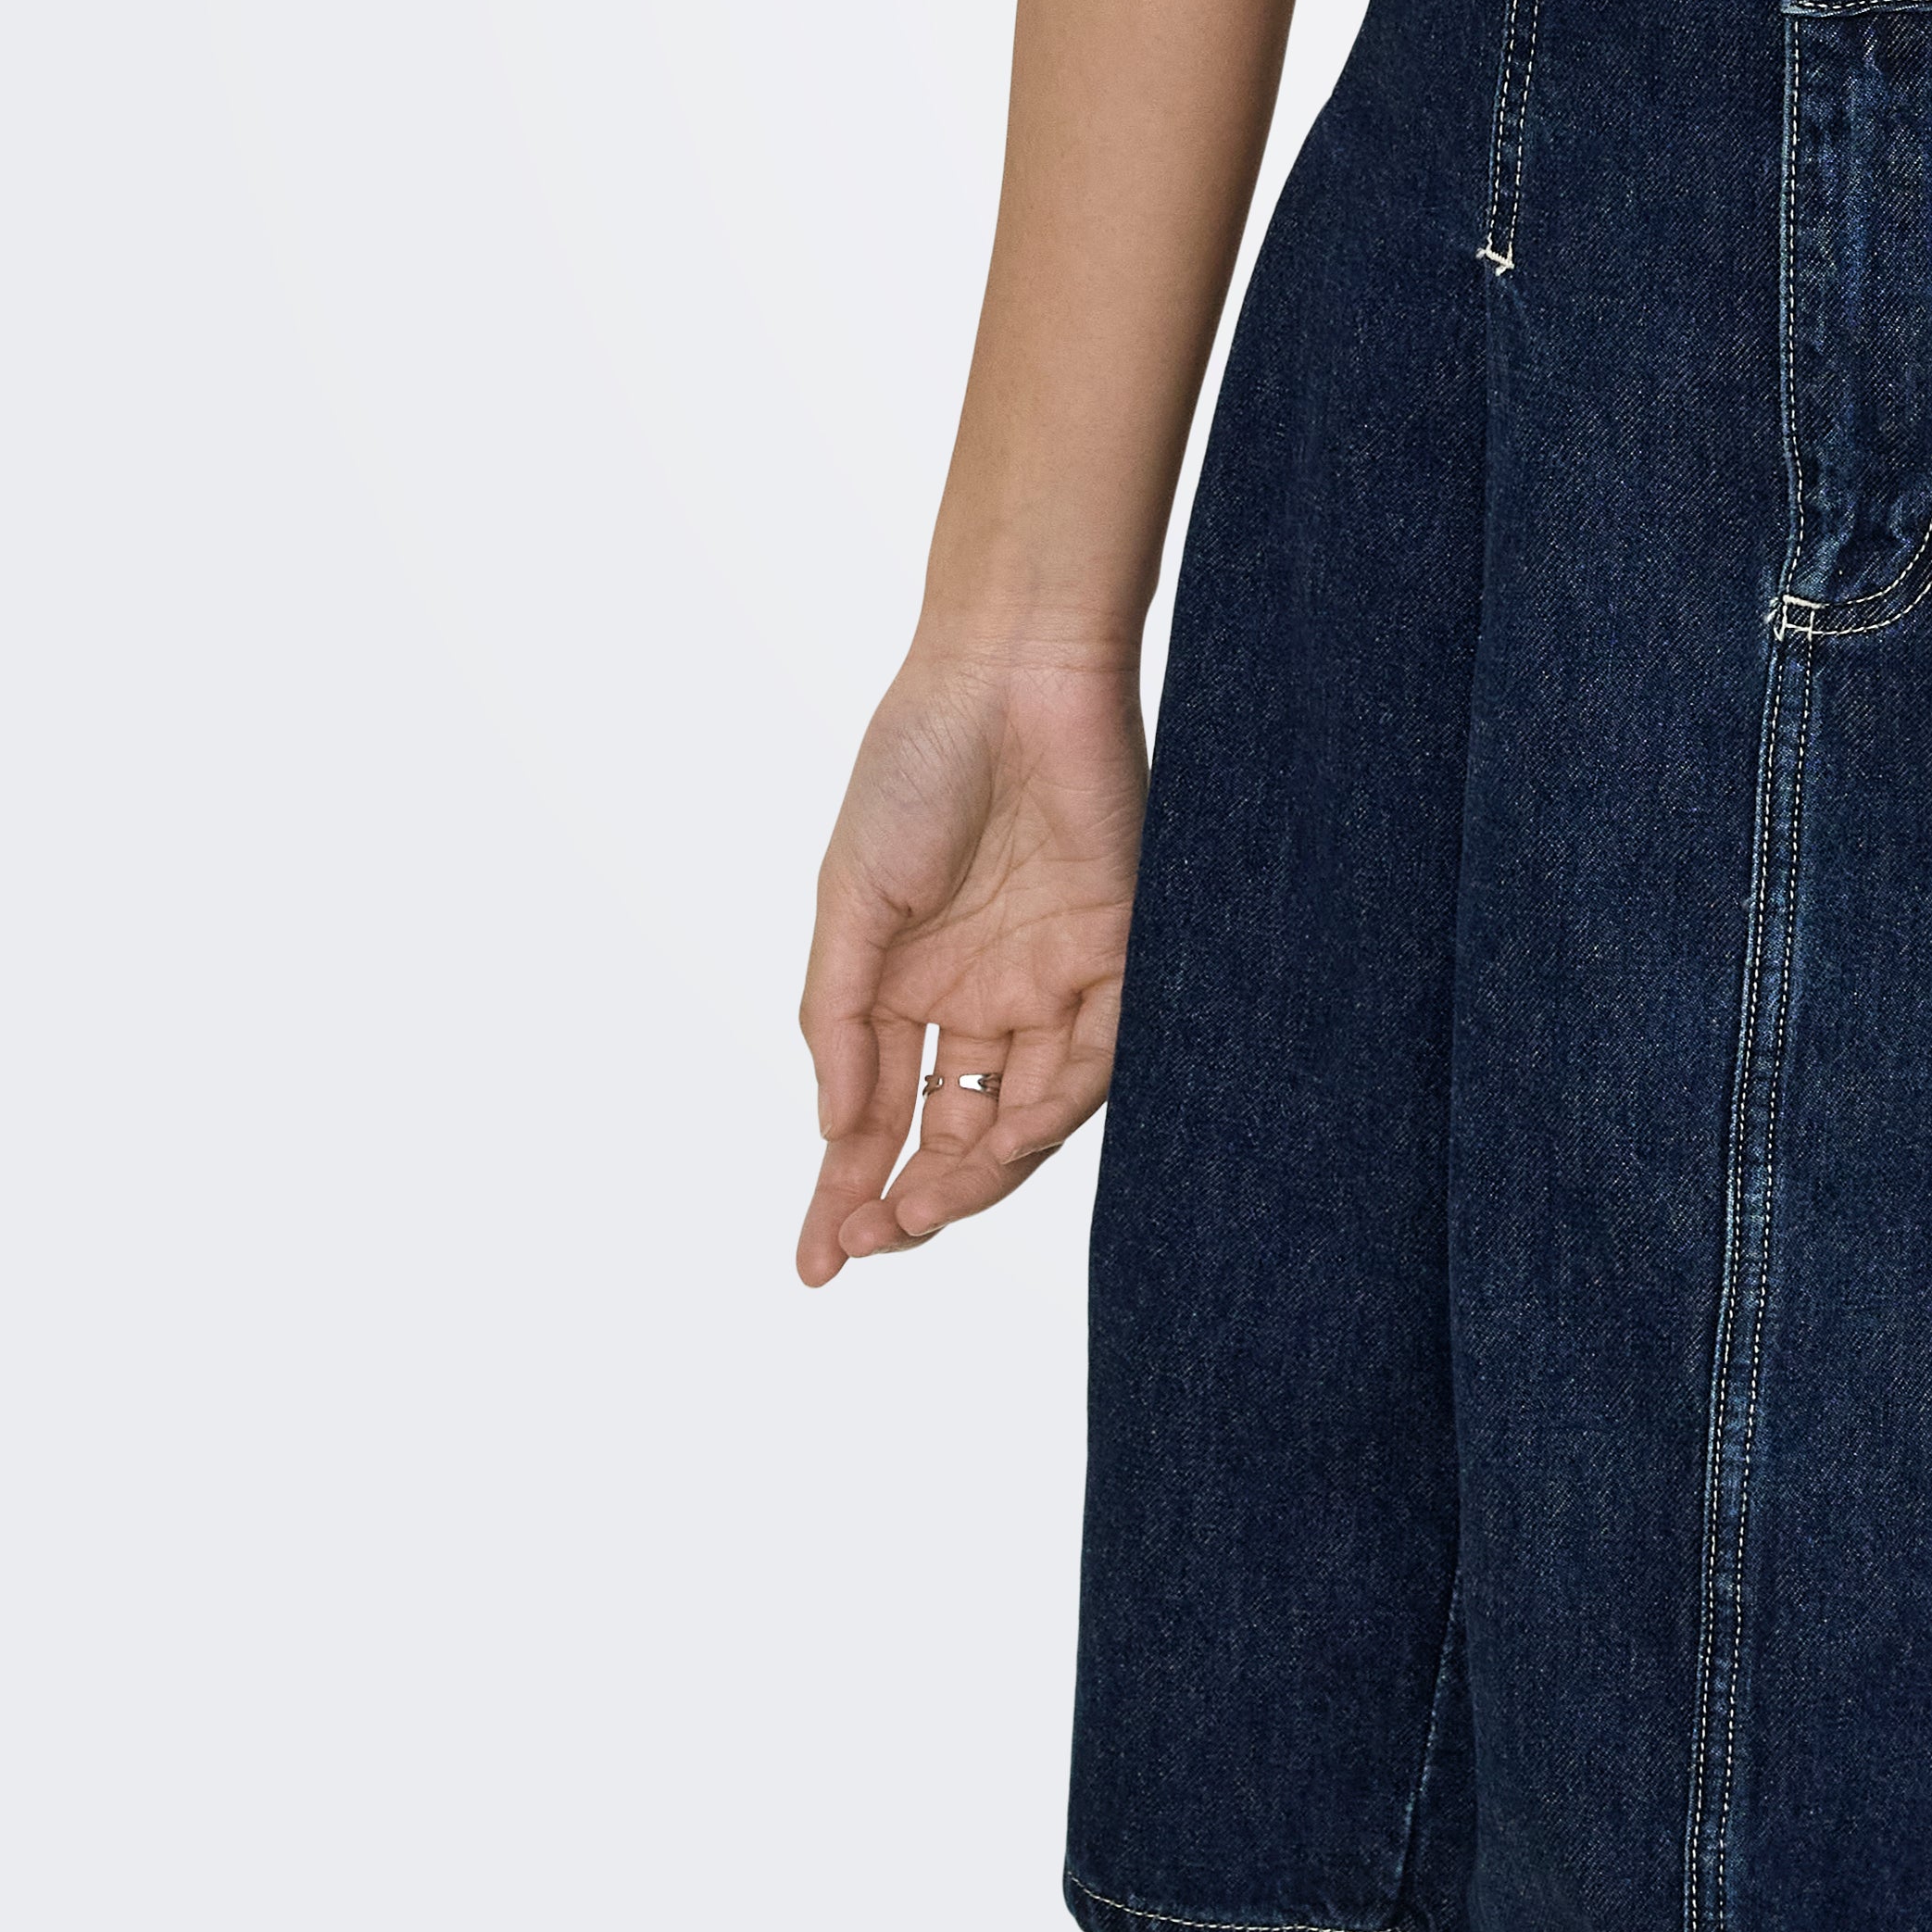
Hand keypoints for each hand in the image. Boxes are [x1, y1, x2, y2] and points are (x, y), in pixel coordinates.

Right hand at [795, 652, 1147, 1278]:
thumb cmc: (915, 765)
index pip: (880, 1112)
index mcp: (909, 982)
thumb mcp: (850, 898)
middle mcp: (983, 992)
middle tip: (876, 1237)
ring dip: (976, 1173)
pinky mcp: (1116, 948)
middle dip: (913, 1197)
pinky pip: (1095, 1055)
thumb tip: (834, 1130)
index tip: (814, 1263)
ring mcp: (1049, 975)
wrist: (1010, 668)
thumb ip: (838, 1017)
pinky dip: (1051, 1108)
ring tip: (928, 1207)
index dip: (846, 1189)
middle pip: (955, 1130)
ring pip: (1023, 1112)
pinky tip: (1004, 1140)